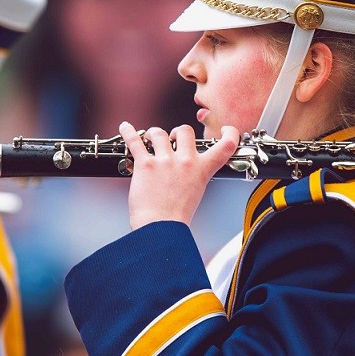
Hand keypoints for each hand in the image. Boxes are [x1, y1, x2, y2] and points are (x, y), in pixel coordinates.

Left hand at [118, 121, 239, 229]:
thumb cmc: (176, 216)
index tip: (225, 129)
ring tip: (149, 141)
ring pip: (159, 133)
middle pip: (185, 130)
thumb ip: (194, 175)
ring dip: (153, 135)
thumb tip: (187, 166)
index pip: (226, 146)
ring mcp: (165, 161)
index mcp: (202, 170)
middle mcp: (185, 161)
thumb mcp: (195, 192)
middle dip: (177, 132)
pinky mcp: (145, 164)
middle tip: (172, 140)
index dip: (229, 133)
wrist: (160, 228)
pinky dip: (128, 132)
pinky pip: (135, 141)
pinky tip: (125, 127)